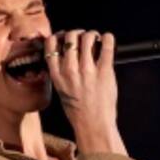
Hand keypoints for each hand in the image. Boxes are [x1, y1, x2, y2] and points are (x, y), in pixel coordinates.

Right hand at [45, 29, 119, 144]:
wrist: (93, 125)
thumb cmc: (78, 112)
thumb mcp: (62, 91)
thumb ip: (62, 73)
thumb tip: (68, 56)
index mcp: (57, 75)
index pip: (51, 45)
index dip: (59, 36)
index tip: (65, 37)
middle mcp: (70, 70)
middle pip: (70, 37)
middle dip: (78, 34)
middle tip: (84, 38)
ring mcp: (88, 70)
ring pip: (87, 38)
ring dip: (93, 35)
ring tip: (96, 40)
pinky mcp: (104, 71)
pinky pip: (107, 46)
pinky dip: (108, 39)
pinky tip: (108, 40)